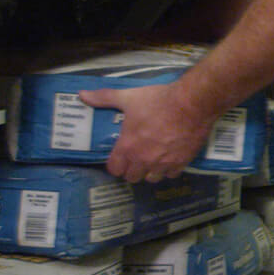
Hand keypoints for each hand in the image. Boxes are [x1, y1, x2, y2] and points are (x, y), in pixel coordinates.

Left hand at [81, 84, 212, 182]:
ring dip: (150, 171)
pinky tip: (170, 159)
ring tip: (153, 160)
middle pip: (132, 177)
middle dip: (132, 169)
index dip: (116, 164)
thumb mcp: (128, 97)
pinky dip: (169, 169)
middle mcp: (143, 160)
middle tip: (136, 157)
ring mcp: (162, 163)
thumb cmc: (158, 101)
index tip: (120, 157)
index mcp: (127, 147)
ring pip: (151, 178)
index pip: (114, 169)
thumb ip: (104, 98)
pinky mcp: (181, 162)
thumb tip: (81, 95)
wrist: (191, 104)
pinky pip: (171, 175)